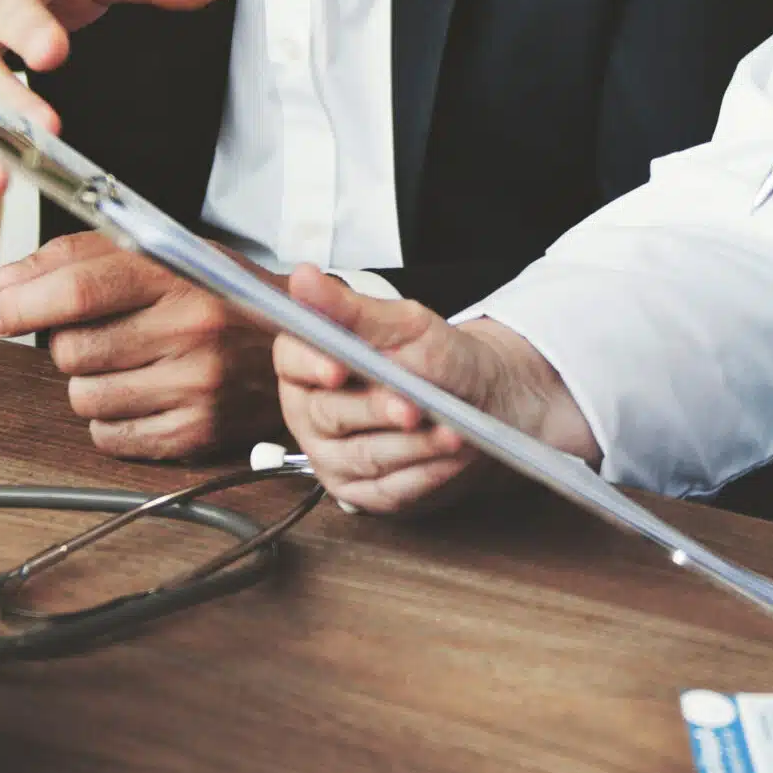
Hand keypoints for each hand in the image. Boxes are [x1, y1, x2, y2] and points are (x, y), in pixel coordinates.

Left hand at [0, 232, 278, 460]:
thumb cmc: (230, 297)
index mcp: (183, 275)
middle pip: (70, 350)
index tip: (1, 310)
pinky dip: (112, 420)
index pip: (80, 288)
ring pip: (83, 397)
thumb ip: (87, 256)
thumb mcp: (172, 253)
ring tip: (132, 364)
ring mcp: (195, 385)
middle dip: (68, 344)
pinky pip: (109, 436)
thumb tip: (9, 284)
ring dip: (91, 383)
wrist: (309, 346)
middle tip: (103, 333)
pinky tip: (144, 396)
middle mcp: (191, 329)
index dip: (24, 302)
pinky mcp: (196, 431)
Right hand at [272, 267, 597, 514]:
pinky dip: (426, 472)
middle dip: (377, 409)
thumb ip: (352, 308)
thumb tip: (303, 278)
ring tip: (452, 432)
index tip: (337, 368)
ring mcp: (332, 457)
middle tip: (414, 407)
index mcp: (311, 362)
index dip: (312, 364)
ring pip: (363, 456)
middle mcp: (311, 412)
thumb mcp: (404, 323)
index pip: (291, 359)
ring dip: (413, 446)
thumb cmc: (438, 357)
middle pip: (329, 413)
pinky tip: (450, 456)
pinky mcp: (362, 493)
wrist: (481, 398)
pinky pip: (388, 490)